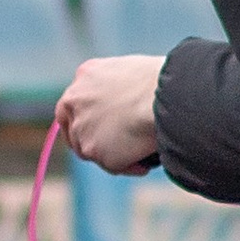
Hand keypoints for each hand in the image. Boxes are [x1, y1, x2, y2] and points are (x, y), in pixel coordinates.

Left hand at [57, 52, 164, 173]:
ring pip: (93, 151)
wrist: (168, 98)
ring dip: (114, 155)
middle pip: (73, 131)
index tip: (97, 130)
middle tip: (117, 150)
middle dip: (92, 142)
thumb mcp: (132, 74)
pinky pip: (112, 165)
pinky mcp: (93, 150)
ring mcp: (82, 127)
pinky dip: (128, 166)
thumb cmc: (163, 84)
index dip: (83, 120)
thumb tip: (123, 107)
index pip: (71, 104)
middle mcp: (75, 100)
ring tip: (143, 154)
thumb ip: (116, 90)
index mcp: (85, 75)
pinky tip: (145, 162)